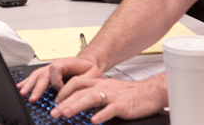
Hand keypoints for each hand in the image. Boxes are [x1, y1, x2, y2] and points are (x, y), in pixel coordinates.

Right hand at [18, 56, 102, 101]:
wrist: (88, 63)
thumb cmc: (90, 68)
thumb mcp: (93, 74)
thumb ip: (81, 81)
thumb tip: (69, 91)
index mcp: (67, 62)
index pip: (56, 69)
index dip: (57, 82)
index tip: (60, 92)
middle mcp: (57, 64)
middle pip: (43, 73)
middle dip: (37, 87)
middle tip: (32, 98)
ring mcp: (50, 69)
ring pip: (37, 75)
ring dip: (29, 84)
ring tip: (22, 93)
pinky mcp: (47, 74)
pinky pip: (35, 76)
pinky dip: (27, 82)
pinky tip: (20, 87)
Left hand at [51, 75, 167, 122]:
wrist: (149, 92)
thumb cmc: (129, 93)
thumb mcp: (108, 89)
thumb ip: (93, 93)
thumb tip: (76, 101)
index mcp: (99, 82)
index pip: (76, 82)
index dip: (63, 91)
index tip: (54, 102)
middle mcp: (103, 87)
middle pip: (80, 91)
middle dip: (64, 101)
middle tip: (54, 112)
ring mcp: (113, 95)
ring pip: (92, 97)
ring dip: (77, 105)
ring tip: (66, 114)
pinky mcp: (122, 105)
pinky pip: (110, 109)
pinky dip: (101, 114)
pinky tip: (94, 121)